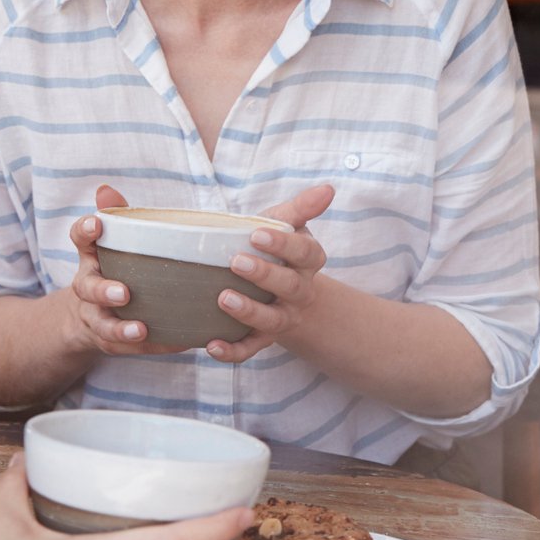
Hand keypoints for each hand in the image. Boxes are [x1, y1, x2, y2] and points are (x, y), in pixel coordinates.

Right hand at [60, 185, 188, 357]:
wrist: (88, 320)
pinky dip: (155, 345)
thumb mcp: (113, 243)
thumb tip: (106, 188)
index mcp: (91, 258)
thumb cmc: (114, 270)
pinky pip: (132, 348)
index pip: (80, 239)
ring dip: (121, 329)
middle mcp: (88, 289)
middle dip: (104, 291)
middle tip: (124, 293)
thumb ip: (117, 217)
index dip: (85, 230)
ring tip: (140, 330)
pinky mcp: (114, 343)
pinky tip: (178, 343)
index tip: (96, 224)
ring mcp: (98, 318)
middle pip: (88, 289)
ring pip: (104, 326)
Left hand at [208, 184, 335, 363]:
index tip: (257, 233)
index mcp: (308, 261)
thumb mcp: (286, 224)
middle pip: (289, 286)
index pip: (305, 252)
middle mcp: (299, 292)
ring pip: (272, 321)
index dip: (283, 245)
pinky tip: (212, 345)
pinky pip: (250, 349)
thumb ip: (301, 207)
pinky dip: (232, 351)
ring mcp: (282, 317)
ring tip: (223, 298)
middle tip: (236, 261)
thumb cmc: (277, 248)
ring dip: (250, 312)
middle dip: (265, 275)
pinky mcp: (261, 338)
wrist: (279, 290)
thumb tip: (328, 188)